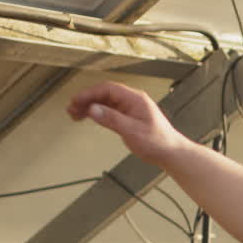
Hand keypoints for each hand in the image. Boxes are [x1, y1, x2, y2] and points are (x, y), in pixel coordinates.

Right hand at [67, 81, 190, 166]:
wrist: (171, 153)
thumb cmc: (158, 142)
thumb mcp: (132, 131)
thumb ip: (112, 119)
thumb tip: (93, 109)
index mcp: (135, 99)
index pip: (107, 89)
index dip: (89, 94)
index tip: (76, 101)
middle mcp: (133, 100)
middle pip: (104, 94)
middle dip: (86, 99)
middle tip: (71, 108)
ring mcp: (131, 108)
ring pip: (105, 102)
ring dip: (90, 106)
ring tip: (75, 114)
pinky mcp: (129, 116)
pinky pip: (109, 110)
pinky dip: (97, 113)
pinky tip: (88, 117)